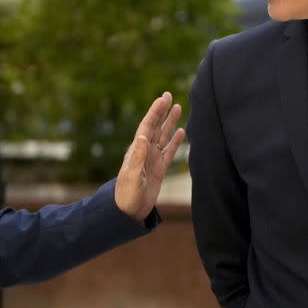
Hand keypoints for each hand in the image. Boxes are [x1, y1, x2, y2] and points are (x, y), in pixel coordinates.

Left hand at [114, 92, 184, 219]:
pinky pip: (169, 151)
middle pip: (155, 126)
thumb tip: (144, 135)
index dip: (155, 112)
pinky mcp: (159, 169)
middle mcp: (144, 151)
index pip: (147, 126)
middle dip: (162, 111)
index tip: (163, 99)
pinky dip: (175, 141)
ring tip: (178, 108)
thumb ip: (138, 156)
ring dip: (170, 122)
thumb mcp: (132, 176)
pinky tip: (181, 132)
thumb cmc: (126, 195)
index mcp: (137, 150)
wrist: (127, 212)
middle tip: (169, 95)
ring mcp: (152, 159)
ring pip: (163, 136)